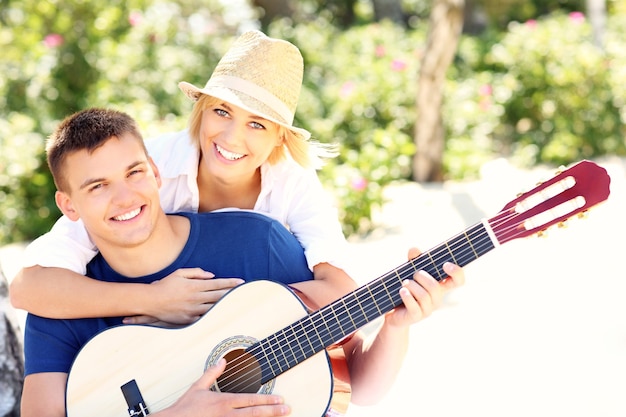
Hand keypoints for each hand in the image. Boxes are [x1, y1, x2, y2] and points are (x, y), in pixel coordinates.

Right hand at [123, 268, 243, 324]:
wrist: (151, 301)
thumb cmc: (165, 285)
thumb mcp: (180, 273)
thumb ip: (196, 272)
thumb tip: (212, 275)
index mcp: (195, 285)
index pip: (217, 283)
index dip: (230, 283)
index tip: (241, 282)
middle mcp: (196, 298)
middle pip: (219, 296)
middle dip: (233, 293)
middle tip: (245, 293)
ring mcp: (193, 310)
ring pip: (214, 308)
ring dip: (226, 305)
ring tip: (238, 304)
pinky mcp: (189, 320)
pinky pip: (204, 318)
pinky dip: (214, 316)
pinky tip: (223, 315)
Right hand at [156, 359, 289, 416]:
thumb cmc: (185, 408)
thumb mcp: (197, 387)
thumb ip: (212, 373)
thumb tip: (222, 361)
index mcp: (223, 401)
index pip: (250, 399)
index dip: (267, 399)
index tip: (280, 399)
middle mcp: (226, 414)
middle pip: (254, 412)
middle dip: (273, 411)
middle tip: (287, 409)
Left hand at [384, 247, 464, 327]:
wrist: (394, 311)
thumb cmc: (406, 288)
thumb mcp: (409, 271)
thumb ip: (413, 260)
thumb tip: (414, 249)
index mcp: (440, 286)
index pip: (458, 281)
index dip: (457, 273)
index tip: (445, 264)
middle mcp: (437, 299)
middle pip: (435, 287)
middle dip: (421, 277)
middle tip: (413, 275)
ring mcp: (428, 309)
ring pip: (423, 296)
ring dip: (411, 286)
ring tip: (404, 283)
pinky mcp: (416, 316)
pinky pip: (414, 306)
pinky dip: (407, 296)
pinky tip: (402, 291)